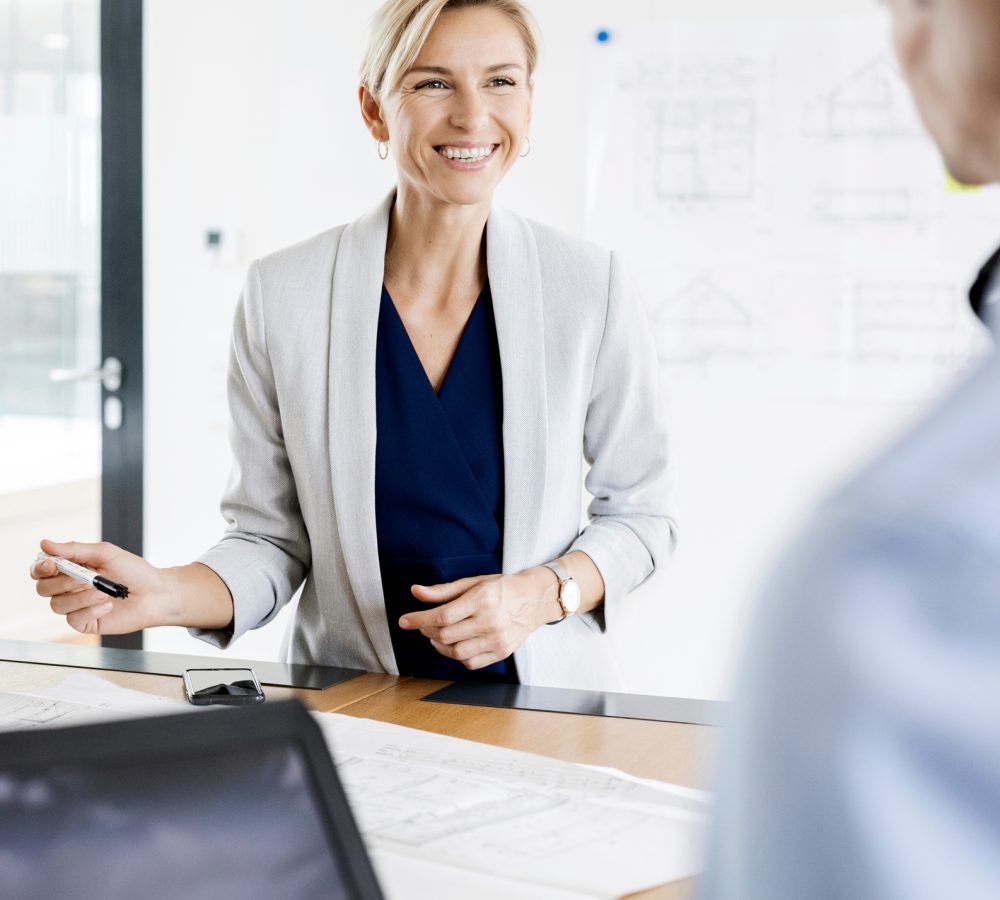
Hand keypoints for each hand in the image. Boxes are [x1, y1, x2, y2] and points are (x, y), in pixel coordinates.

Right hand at [30, 539, 171, 635]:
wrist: (156, 593)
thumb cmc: (134, 571)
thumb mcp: (105, 554)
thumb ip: (74, 550)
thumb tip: (45, 544)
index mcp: (72, 568)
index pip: (41, 570)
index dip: (40, 568)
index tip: (51, 564)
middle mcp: (70, 588)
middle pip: (43, 589)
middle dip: (60, 583)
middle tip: (84, 578)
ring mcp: (77, 606)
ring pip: (57, 605)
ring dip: (80, 597)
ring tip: (104, 592)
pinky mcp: (86, 623)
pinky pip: (74, 619)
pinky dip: (91, 610)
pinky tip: (108, 605)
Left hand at [398, 568, 560, 669]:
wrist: (535, 599)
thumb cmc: (502, 588)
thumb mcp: (473, 582)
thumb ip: (443, 590)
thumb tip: (416, 592)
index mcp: (482, 600)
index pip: (442, 616)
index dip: (419, 620)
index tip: (404, 621)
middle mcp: (491, 621)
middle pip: (446, 635)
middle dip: (427, 631)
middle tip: (424, 625)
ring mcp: (497, 640)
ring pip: (456, 653)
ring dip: (440, 646)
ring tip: (437, 636)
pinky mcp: (502, 652)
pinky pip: (471, 663)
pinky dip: (457, 656)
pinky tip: (456, 644)